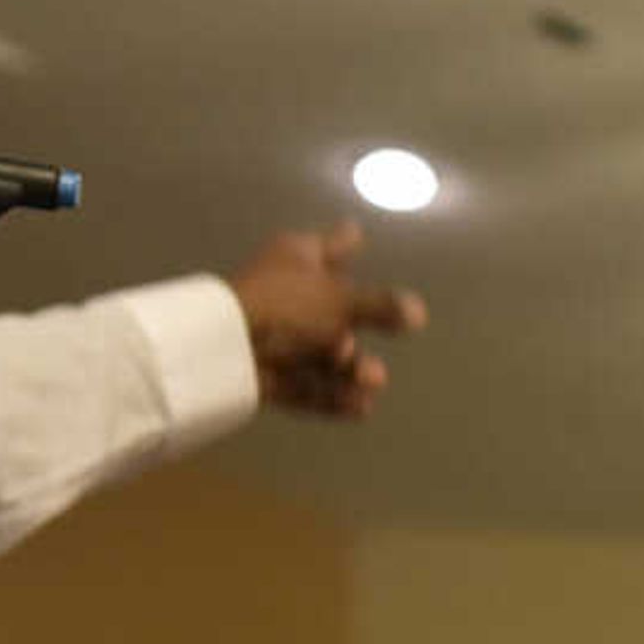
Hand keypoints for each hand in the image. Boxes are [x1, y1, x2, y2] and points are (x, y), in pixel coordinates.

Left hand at [228, 222, 424, 419]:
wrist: (225, 350)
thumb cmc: (286, 307)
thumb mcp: (342, 302)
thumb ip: (381, 307)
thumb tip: (418, 312)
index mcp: (297, 258)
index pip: (331, 246)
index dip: (346, 242)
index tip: (357, 235)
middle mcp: (287, 293)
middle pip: (333, 312)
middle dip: (359, 335)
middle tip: (374, 359)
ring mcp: (274, 335)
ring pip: (322, 354)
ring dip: (351, 372)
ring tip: (372, 383)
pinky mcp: (266, 374)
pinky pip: (307, 384)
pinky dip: (332, 395)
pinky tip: (360, 408)